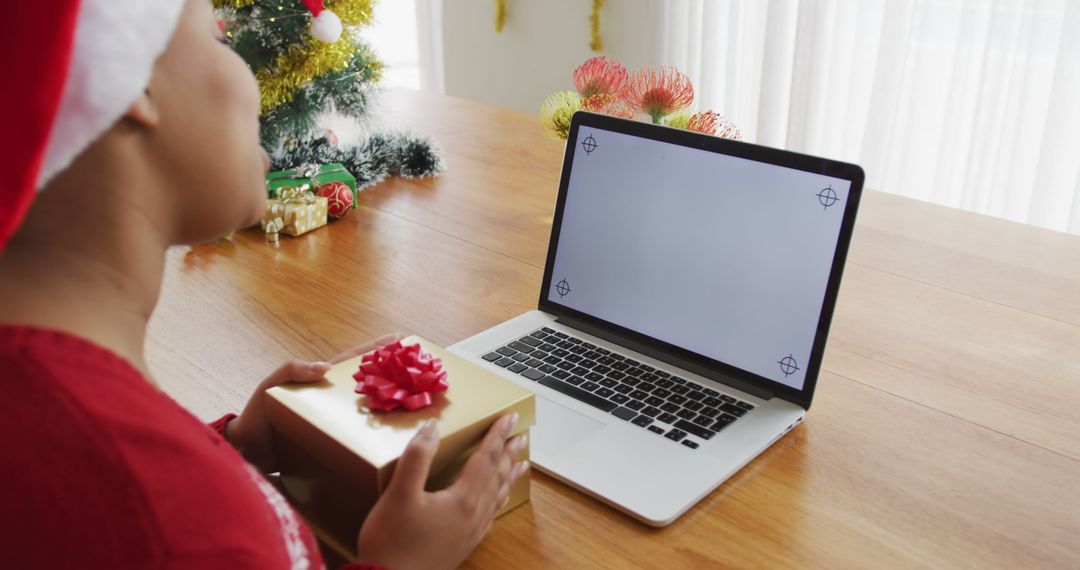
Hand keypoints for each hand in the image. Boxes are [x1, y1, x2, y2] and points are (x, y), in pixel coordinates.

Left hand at [225, 333, 400, 472]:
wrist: (248, 453)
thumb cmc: (257, 416)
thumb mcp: (270, 386)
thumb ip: (292, 371)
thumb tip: (325, 367)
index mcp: (319, 379)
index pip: (353, 359)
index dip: (376, 347)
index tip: (401, 337)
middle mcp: (331, 397)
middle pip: (368, 379)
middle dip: (393, 371)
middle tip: (419, 367)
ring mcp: (334, 417)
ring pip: (368, 404)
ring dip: (390, 398)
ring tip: (415, 395)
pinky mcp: (334, 439)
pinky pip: (360, 431)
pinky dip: (377, 428)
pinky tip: (393, 431)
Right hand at [358, 414, 529, 569]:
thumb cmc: (391, 542)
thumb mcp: (399, 494)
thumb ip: (417, 457)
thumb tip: (432, 427)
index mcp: (463, 499)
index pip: (486, 458)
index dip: (497, 435)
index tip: (510, 417)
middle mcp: (474, 515)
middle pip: (497, 476)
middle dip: (508, 453)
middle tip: (521, 435)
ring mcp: (471, 532)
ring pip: (497, 496)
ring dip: (508, 475)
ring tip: (520, 463)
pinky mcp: (463, 545)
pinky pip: (490, 515)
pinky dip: (498, 499)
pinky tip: (496, 500)